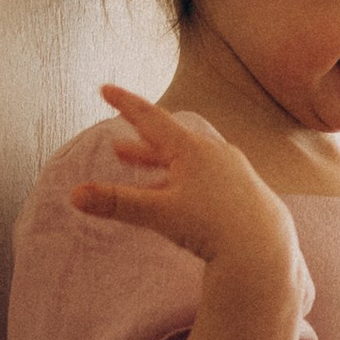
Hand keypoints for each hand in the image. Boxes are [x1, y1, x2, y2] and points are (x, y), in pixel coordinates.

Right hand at [71, 88, 295, 276]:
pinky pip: (207, 178)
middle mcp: (214, 153)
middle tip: (120, 145)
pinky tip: (181, 195)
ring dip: (162, 164)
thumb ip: (117, 203)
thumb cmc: (213, 227)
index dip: (125, 104)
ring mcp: (233, 171)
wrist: (265, 250)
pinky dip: (184, 180)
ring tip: (140, 167)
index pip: (150, 118)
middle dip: (142, 143)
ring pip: (188, 161)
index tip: (106, 89)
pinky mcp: (245, 191)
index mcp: (191, 149)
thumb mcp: (159, 213)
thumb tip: (74, 196)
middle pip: (169, 141)